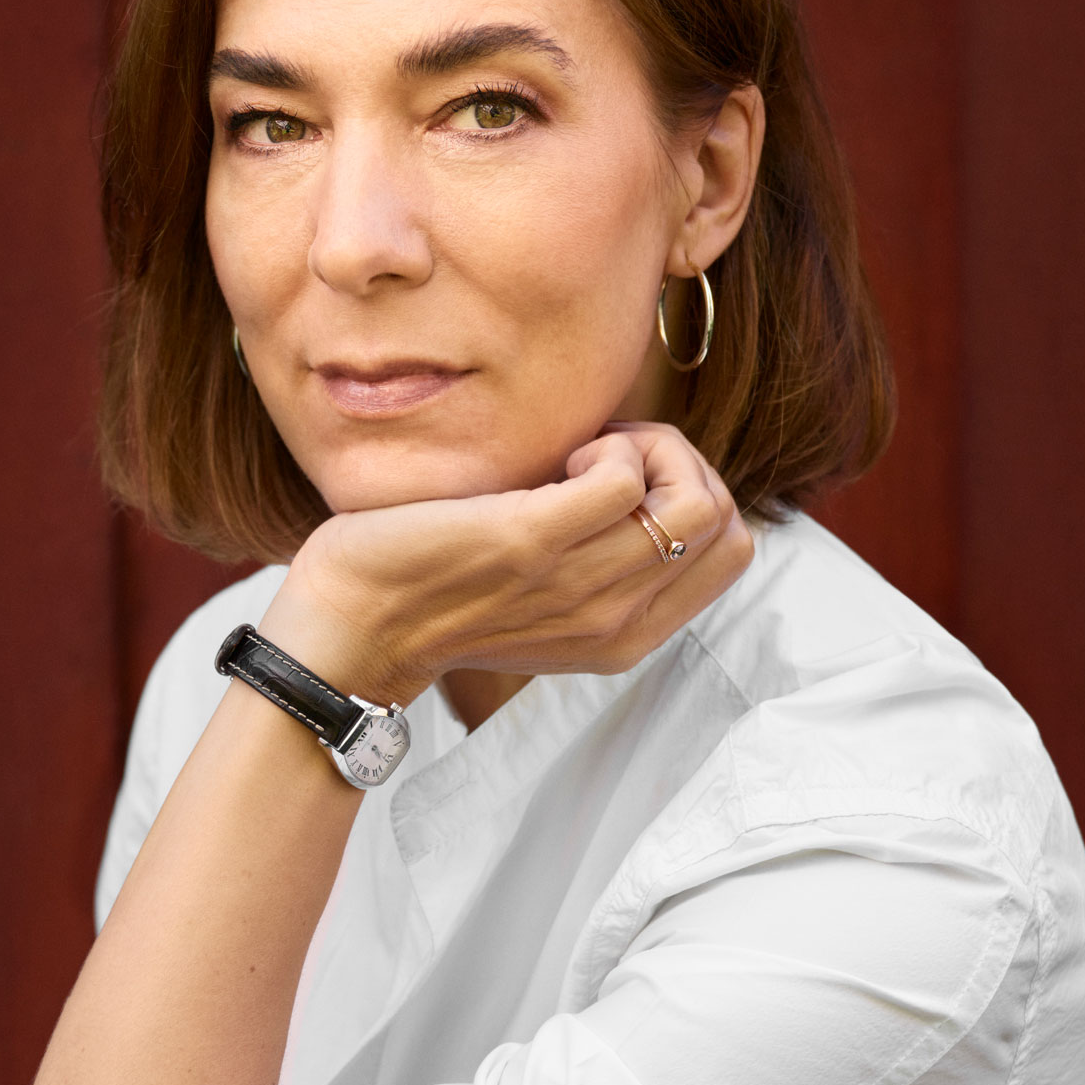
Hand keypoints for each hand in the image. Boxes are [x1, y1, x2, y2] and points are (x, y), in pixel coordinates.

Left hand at [259, 421, 753, 706]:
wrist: (351, 626)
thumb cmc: (433, 592)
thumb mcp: (539, 597)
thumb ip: (596, 563)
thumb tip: (639, 483)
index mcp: (626, 636)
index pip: (733, 552)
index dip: (695, 491)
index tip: (622, 479)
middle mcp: (616, 621)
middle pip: (726, 523)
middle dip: (681, 464)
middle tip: (604, 458)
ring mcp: (579, 585)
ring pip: (695, 499)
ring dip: (644, 449)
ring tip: (578, 457)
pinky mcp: (532, 542)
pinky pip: (626, 478)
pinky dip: (607, 447)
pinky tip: (556, 460)